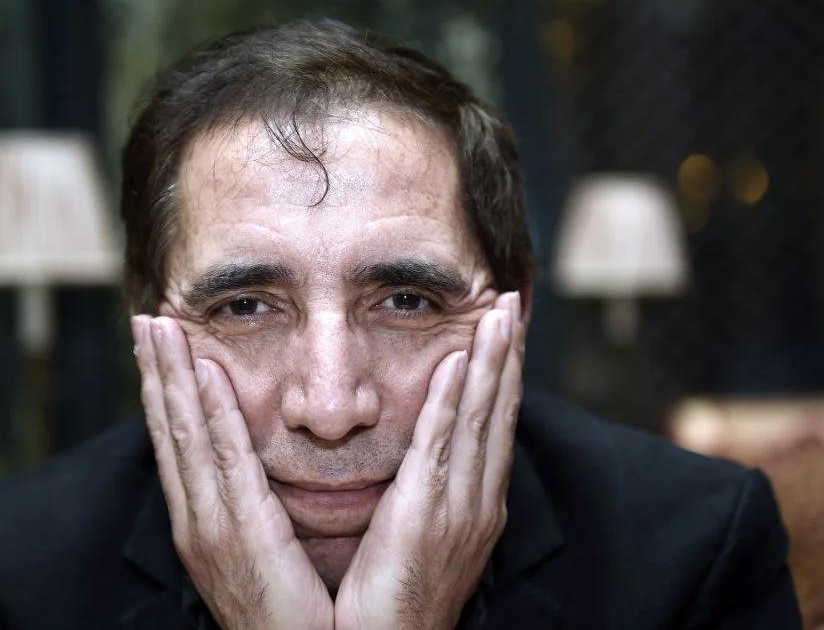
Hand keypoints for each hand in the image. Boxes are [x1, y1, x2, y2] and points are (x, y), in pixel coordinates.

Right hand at [131, 316, 333, 629]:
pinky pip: (223, 457)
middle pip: (169, 429)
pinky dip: (207, 412)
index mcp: (201, 522)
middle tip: (146, 319)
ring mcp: (208, 524)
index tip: (159, 348)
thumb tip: (259, 473)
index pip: (176, 443)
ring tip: (159, 329)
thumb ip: (256, 510)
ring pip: (184, 433)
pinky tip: (201, 373)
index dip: (163, 392)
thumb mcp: (264, 553)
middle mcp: (195, 518)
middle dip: (155, 372)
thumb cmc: (291, 613)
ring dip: (170, 377)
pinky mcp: (237, 531)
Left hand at [333, 292, 524, 629]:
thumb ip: (426, 497)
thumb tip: (420, 464)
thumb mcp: (422, 540)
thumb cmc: (396, 600)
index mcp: (477, 506)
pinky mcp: (427, 511)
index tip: (502, 332)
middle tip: (507, 303)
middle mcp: (479, 500)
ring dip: (490, 362)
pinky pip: (441, 443)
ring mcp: (460, 506)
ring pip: (478, 418)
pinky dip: (453, 399)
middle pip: (496, 413)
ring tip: (496, 314)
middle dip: (505, 355)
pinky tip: (458, 362)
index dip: (500, 376)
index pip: (492, 426)